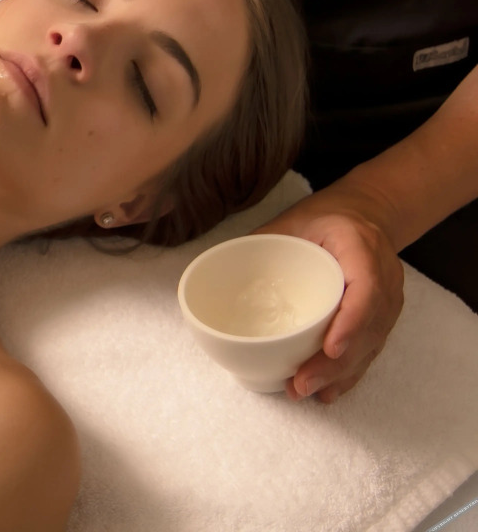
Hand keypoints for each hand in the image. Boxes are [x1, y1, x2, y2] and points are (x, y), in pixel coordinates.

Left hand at [255, 184, 404, 402]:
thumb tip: (217, 266)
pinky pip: (371, 348)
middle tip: (302, 383)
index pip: (366, 287)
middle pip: (369, 327)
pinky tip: (328, 391)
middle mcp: (383, 276)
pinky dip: (349, 372)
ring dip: (341, 374)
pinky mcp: (383, 316)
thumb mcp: (293, 220)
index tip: (329, 348)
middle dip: (337, 362)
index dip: (351, 321)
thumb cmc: (324, 217)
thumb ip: (263, 242)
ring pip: (372, 344)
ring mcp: (388, 299)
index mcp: (361, 247)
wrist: (367, 212)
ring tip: (307, 393)